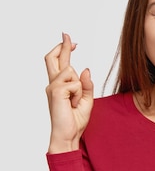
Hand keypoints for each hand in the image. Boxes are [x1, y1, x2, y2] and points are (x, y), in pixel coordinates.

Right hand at [45, 33, 93, 152]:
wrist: (69, 135)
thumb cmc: (75, 120)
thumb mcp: (87, 100)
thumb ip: (87, 84)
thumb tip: (86, 69)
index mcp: (60, 85)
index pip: (59, 63)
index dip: (64, 49)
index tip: (71, 40)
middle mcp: (53, 84)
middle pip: (53, 58)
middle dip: (62, 46)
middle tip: (67, 35)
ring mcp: (52, 87)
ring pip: (71, 71)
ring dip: (80, 87)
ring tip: (76, 102)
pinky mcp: (55, 92)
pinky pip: (74, 83)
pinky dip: (79, 93)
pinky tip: (73, 104)